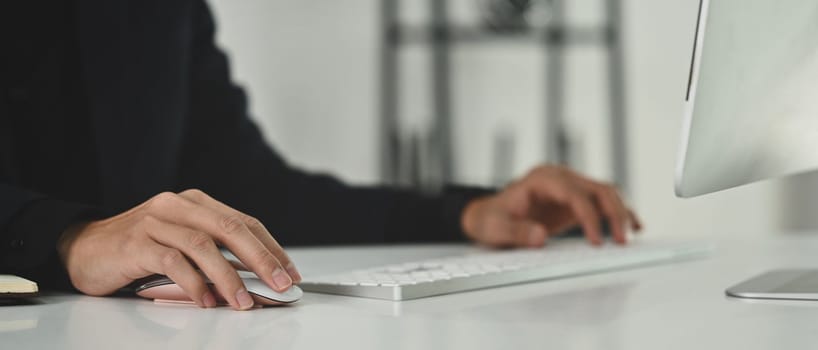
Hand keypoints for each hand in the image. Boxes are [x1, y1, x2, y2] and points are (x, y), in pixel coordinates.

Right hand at [58, 189, 300, 309]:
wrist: (82, 248)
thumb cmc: (138, 249)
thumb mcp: (181, 244)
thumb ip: (215, 255)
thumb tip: (256, 282)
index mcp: (196, 202)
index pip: (244, 222)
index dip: (271, 247)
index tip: (289, 272)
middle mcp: (178, 205)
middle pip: (230, 228)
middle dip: (261, 259)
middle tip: (279, 284)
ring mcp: (155, 221)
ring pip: (203, 245)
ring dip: (228, 277)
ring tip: (243, 302)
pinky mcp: (136, 242)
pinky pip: (173, 261)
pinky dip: (194, 283)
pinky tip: (206, 301)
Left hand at [461, 165, 641, 247]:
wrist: (488, 215)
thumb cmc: (491, 219)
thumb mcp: (495, 228)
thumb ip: (515, 232)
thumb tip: (539, 237)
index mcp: (542, 179)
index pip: (575, 193)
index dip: (589, 217)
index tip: (596, 242)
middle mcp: (560, 178)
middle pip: (598, 188)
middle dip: (615, 213)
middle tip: (622, 242)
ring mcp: (569, 186)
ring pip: (606, 192)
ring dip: (621, 213)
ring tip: (629, 238)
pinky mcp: (575, 199)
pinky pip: (603, 202)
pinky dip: (619, 213)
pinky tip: (634, 226)